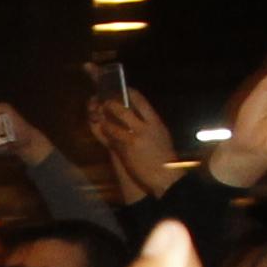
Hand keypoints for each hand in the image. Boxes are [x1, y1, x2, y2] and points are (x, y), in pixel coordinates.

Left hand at [78, 80, 171, 204]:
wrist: (166, 176)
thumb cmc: (165, 157)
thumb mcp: (161, 135)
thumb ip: (150, 123)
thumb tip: (139, 113)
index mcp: (155, 122)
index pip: (140, 100)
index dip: (129, 93)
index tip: (122, 90)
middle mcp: (144, 128)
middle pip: (123, 109)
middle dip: (110, 105)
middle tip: (105, 103)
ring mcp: (134, 138)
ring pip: (113, 123)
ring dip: (104, 120)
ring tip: (100, 117)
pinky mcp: (126, 150)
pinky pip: (111, 137)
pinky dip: (105, 133)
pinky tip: (103, 130)